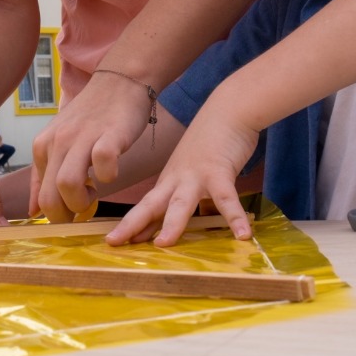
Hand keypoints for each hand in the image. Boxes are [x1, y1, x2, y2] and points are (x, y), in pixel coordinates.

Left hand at [31, 70, 152, 222]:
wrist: (119, 82)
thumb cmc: (92, 117)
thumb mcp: (60, 143)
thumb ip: (45, 175)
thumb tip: (34, 211)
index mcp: (43, 146)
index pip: (40, 195)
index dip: (56, 214)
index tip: (70, 215)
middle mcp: (58, 142)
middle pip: (50, 196)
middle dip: (66, 216)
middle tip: (82, 213)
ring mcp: (82, 137)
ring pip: (68, 184)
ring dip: (83, 201)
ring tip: (94, 194)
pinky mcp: (108, 134)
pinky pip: (103, 164)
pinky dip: (108, 176)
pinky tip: (111, 171)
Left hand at [106, 103, 258, 246]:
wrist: (227, 110)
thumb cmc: (211, 142)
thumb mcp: (194, 171)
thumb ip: (188, 195)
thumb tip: (187, 221)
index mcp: (169, 181)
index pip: (146, 207)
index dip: (131, 224)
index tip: (114, 242)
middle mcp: (177, 180)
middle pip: (150, 205)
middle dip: (131, 224)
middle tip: (112, 242)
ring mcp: (196, 176)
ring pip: (181, 203)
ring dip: (171, 224)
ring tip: (163, 245)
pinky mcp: (219, 171)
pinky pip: (227, 199)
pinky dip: (235, 217)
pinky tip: (243, 236)